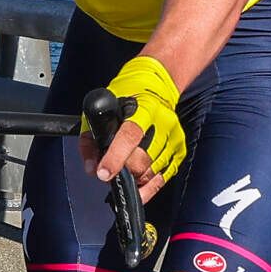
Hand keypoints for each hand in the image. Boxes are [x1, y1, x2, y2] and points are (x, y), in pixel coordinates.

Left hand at [91, 56, 186, 191]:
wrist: (157, 86)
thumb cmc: (127, 96)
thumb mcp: (102, 109)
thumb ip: (91, 139)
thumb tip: (92, 168)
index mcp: (144, 108)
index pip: (130, 136)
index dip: (115, 157)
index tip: (104, 173)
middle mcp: (163, 122)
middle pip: (142, 160)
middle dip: (124, 169)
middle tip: (113, 167)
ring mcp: (173, 138)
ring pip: (151, 172)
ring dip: (134, 177)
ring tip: (126, 168)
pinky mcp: (179, 149)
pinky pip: (163, 178)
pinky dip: (148, 186)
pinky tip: (138, 182)